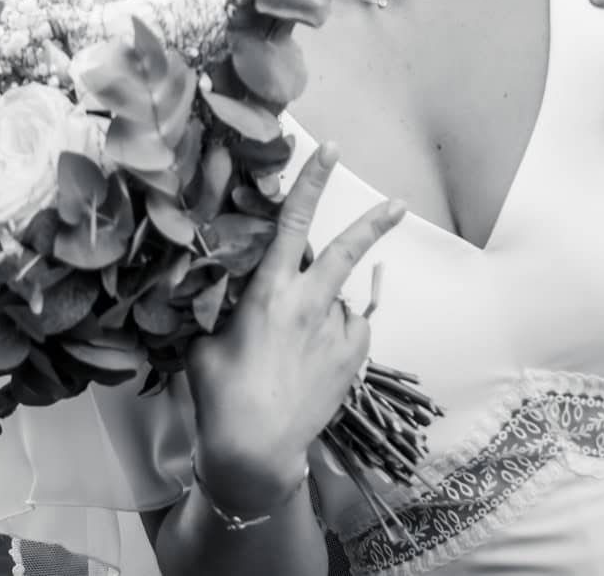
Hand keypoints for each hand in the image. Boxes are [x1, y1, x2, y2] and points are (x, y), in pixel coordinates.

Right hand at [185, 143, 404, 513]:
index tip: (330, 151)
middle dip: (374, 222)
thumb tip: (223, 292)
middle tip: (398, 203)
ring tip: (292, 353)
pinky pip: (348, 332)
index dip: (311, 183)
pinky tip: (313, 362)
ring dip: (323, 311)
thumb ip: (222, 308)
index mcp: (269, 293)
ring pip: (337, 301)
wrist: (257, 452)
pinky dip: (335, 336)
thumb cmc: (222, 397)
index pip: (291, 224)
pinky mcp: (353, 358)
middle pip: (347, 250)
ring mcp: (335, 332)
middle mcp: (308, 304)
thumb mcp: (205, 343)